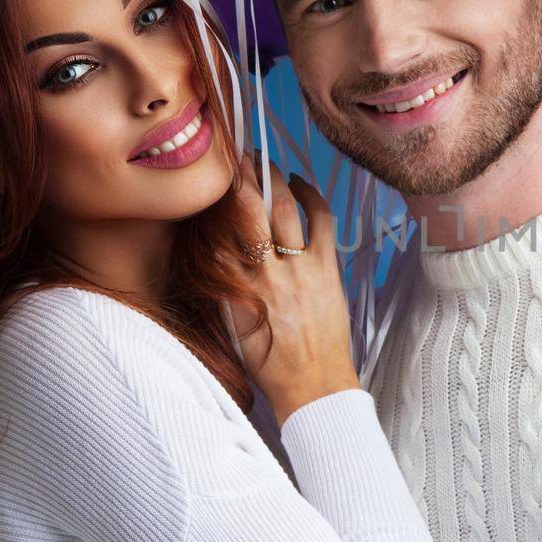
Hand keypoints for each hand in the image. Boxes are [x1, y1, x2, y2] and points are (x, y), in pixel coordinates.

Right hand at [225, 149, 359, 422]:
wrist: (311, 386)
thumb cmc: (269, 362)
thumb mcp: (231, 325)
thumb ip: (223, 286)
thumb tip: (216, 250)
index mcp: (232, 288)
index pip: (216, 230)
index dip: (215, 199)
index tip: (213, 180)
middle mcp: (262, 273)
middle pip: (247, 208)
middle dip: (242, 175)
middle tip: (238, 155)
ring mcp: (298, 269)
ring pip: (282, 208)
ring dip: (273, 178)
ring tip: (265, 162)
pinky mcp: (327, 269)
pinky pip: (320, 220)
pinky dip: (312, 196)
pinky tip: (302, 184)